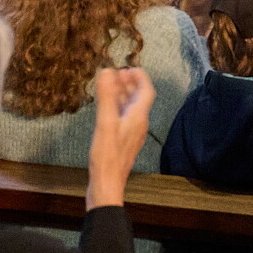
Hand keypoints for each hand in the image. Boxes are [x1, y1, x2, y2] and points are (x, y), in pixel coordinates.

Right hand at [86, 67, 154, 208]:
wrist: (106, 185)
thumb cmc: (107, 156)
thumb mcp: (105, 122)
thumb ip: (107, 96)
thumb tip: (107, 71)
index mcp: (138, 117)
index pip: (147, 91)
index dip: (140, 77)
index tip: (129, 67)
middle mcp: (138, 124)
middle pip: (138, 99)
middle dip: (130, 84)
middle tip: (118, 73)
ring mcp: (130, 134)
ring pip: (129, 109)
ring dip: (122, 95)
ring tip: (111, 85)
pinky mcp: (121, 142)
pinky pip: (122, 119)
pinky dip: (116, 108)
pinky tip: (105, 109)